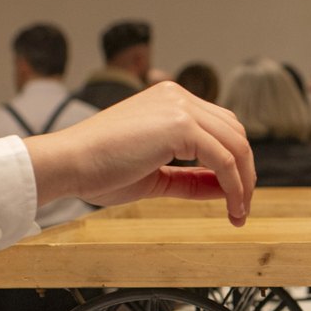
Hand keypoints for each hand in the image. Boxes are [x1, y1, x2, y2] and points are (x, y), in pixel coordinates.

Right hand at [29, 82, 255, 226]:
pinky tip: (231, 207)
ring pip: (236, 145)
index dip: (233, 162)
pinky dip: (234, 186)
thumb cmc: (97, 170)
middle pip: (235, 133)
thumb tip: (226, 188)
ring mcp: (180, 107)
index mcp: (169, 101)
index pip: (220, 128)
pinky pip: (224, 158)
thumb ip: (190, 179)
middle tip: (242, 208)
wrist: (66, 163)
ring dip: (244, 182)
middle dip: (245, 173)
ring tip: (239, 212)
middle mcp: (177, 97)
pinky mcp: (180, 124)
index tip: (234, 196)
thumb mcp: (155, 176)